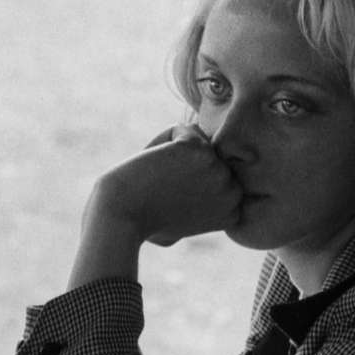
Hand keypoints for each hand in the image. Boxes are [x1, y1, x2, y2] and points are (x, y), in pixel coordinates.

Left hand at [91, 124, 243, 246]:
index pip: (214, 173)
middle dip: (179, 164)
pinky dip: (159, 142)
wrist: (121, 217)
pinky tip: (151, 166)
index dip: (186, 181)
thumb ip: (199, 206)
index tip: (169, 202)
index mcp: (232, 209)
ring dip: (168, 152)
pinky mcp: (200, 150)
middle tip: (159, 189)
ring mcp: (218, 170)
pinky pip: (180, 129)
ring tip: (155, 178)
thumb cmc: (143, 223)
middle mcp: (232, 191)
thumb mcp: (181, 225)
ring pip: (195, 137)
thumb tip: (205, 182)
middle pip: (208, 153)